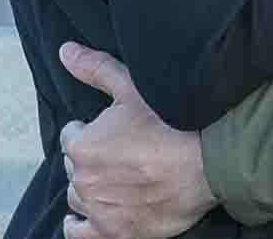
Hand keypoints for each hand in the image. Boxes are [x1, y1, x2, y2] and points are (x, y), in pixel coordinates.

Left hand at [58, 43, 214, 238]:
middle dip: (90, 156)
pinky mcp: (114, 233)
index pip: (72, 134)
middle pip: (75, 166)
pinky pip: (80, 233)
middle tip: (118, 149)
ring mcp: (99, 210)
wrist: (208, 162)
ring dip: (89, 186)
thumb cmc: (171, 120)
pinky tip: (90, 213)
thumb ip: (94, 68)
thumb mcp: (131, 85)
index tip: (111, 127)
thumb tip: (65, 51)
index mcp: (84, 145)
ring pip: (79, 196)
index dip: (90, 127)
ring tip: (112, 176)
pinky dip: (81, 224)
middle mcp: (85, 180)